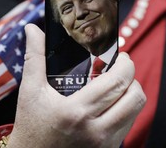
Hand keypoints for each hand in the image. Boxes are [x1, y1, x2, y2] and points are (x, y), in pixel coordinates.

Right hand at [8, 24, 145, 147]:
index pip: (117, 83)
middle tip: (121, 68)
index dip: (126, 65)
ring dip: (131, 93)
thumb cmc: (31, 126)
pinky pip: (129, 125)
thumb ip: (34, 57)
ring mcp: (104, 143)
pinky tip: (113, 103)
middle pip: (133, 97)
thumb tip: (32, 29)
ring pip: (135, 111)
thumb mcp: (30, 91)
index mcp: (76, 111)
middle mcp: (95, 130)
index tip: (122, 56)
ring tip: (118, 84)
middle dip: (132, 76)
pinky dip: (127, 109)